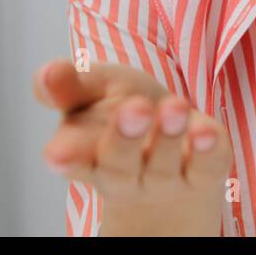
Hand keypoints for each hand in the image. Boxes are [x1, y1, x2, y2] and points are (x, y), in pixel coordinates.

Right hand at [33, 58, 232, 235]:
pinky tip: (208, 131)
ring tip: (175, 105)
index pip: (71, 157)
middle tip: (135, 107)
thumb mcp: (96, 89)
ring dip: (168, 135)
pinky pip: (205, 168)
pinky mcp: (202, 176)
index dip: (66, 156)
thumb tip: (47, 74)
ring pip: (161, 166)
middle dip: (124, 137)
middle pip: (117, 165)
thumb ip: (71, 85)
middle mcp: (120, 174)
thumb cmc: (126, 109)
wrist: (176, 146)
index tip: (58, 153)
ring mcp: (162, 180)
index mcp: (84, 152)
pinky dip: (207, 150)